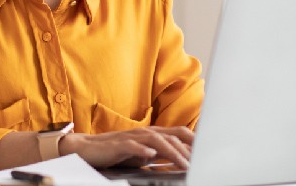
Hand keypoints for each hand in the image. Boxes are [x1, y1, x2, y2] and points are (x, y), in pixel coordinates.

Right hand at [58, 126, 193, 169]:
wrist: (87, 148)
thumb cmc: (116, 152)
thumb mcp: (142, 154)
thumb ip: (159, 155)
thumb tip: (179, 162)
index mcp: (152, 134)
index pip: (178, 133)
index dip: (194, 141)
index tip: (208, 152)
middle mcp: (145, 132)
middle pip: (172, 137)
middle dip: (188, 150)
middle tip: (200, 163)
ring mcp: (132, 137)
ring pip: (157, 140)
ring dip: (172, 152)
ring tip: (183, 163)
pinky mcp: (118, 144)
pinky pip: (132, 146)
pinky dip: (143, 150)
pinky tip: (151, 155)